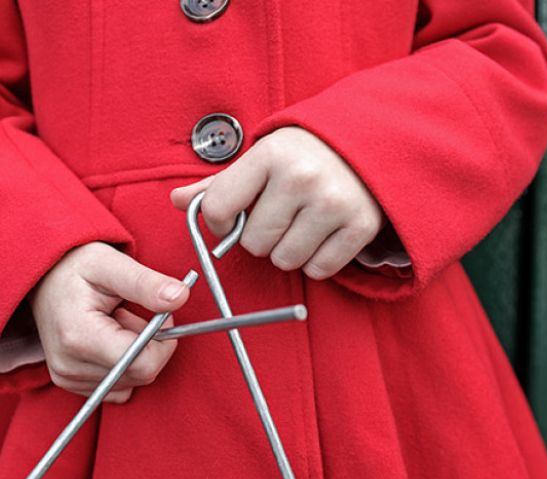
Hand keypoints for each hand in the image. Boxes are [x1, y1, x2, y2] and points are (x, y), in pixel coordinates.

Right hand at [30, 242, 189, 402]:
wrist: (41, 277)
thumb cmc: (74, 266)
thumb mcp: (110, 263)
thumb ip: (146, 283)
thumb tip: (180, 297)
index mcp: (79, 337)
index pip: (144, 363)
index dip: (163, 340)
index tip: (157, 314)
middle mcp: (69, 366)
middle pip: (141, 374)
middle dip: (149, 344)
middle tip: (132, 313)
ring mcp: (68, 378)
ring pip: (133, 380)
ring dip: (136, 352)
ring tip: (115, 322)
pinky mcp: (70, 383)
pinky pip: (119, 386)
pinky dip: (124, 364)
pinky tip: (108, 339)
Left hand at [170, 126, 383, 279]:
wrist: (369, 140)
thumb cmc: (304, 154)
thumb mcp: (261, 158)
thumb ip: (218, 183)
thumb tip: (176, 201)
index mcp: (269, 154)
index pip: (218, 207)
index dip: (219, 220)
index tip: (234, 215)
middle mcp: (301, 177)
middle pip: (253, 243)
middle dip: (260, 238)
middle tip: (277, 217)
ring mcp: (333, 202)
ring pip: (285, 261)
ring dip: (287, 251)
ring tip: (300, 225)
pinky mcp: (360, 225)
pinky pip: (319, 269)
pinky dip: (316, 261)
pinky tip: (322, 235)